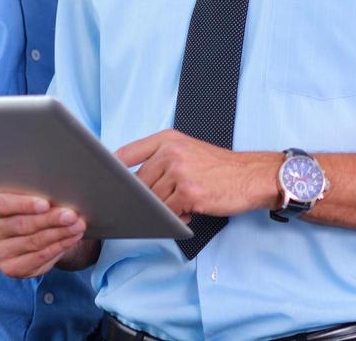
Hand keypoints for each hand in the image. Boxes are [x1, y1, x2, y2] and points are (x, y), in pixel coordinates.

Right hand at [0, 190, 88, 277]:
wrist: (26, 230)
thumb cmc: (26, 205)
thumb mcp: (24, 194)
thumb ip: (33, 191)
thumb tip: (59, 191)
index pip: (2, 204)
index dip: (24, 204)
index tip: (46, 204)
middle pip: (21, 225)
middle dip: (50, 219)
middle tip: (72, 215)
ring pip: (32, 242)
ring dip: (59, 234)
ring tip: (78, 225)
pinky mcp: (8, 268)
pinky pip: (37, 258)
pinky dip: (58, 247)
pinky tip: (72, 239)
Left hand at [116, 129, 280, 221]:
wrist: (251, 175)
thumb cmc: (220, 167)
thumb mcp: (188, 149)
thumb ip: (160, 159)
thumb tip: (129, 181)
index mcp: (168, 139)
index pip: (126, 154)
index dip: (112, 171)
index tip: (104, 184)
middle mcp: (171, 152)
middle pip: (138, 184)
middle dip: (145, 198)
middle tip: (158, 203)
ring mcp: (180, 173)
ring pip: (152, 200)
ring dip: (164, 208)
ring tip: (184, 203)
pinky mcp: (189, 193)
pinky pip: (168, 213)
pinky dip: (176, 216)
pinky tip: (191, 209)